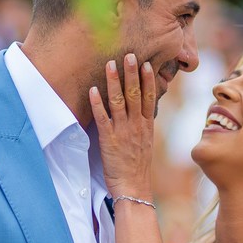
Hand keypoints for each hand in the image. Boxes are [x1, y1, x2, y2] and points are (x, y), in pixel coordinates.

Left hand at [90, 53, 156, 199]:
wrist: (133, 188)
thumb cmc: (137, 167)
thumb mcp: (145, 142)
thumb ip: (142, 125)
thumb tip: (142, 111)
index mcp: (146, 125)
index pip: (149, 97)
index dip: (147, 79)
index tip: (146, 63)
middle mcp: (136, 125)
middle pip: (135, 94)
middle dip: (132, 73)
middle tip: (129, 55)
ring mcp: (123, 131)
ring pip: (118, 102)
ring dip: (114, 82)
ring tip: (110, 64)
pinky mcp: (109, 140)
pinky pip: (102, 118)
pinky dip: (97, 103)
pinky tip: (93, 90)